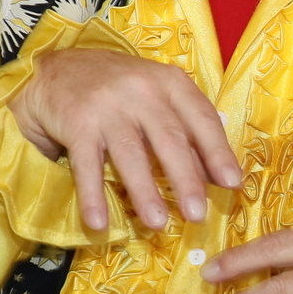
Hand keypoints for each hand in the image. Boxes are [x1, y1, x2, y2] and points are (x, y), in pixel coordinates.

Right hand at [6, 48, 241, 230]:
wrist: (60, 69)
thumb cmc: (120, 89)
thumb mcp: (158, 97)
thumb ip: (187, 130)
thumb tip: (216, 176)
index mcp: (170, 83)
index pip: (201, 118)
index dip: (218, 152)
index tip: (232, 183)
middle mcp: (142, 90)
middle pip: (170, 139)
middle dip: (186, 179)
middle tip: (197, 215)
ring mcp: (108, 106)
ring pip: (131, 153)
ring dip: (144, 192)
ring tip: (157, 223)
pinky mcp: (77, 122)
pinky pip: (87, 164)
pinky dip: (92, 195)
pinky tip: (99, 222)